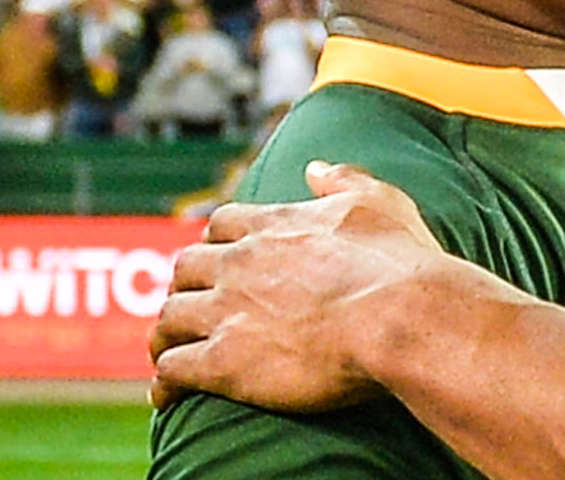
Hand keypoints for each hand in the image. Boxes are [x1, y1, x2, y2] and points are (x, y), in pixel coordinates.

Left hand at [150, 161, 446, 411]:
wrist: (399, 318)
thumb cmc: (399, 262)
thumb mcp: (380, 202)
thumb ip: (344, 179)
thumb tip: (314, 167)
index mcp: (274, 225)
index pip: (223, 224)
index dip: (217, 241)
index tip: (220, 256)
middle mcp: (240, 264)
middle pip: (186, 268)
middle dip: (184, 286)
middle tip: (190, 305)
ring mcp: (227, 312)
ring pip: (169, 318)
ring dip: (165, 334)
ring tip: (166, 351)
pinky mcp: (224, 362)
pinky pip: (173, 370)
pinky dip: (164, 383)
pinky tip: (166, 397)